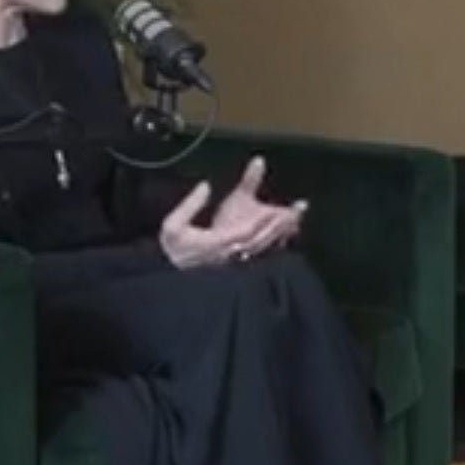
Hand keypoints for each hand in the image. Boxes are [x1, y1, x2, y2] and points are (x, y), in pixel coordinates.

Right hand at [157, 158, 307, 269]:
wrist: (167, 278)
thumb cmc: (169, 251)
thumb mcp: (172, 226)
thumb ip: (190, 205)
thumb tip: (206, 185)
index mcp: (216, 243)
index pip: (246, 232)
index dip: (263, 222)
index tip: (279, 209)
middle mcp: (229, 255)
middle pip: (260, 240)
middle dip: (279, 226)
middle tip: (298, 212)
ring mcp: (232, 264)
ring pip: (261, 250)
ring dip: (279, 236)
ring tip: (295, 222)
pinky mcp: (233, 268)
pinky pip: (257, 258)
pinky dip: (271, 248)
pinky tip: (282, 239)